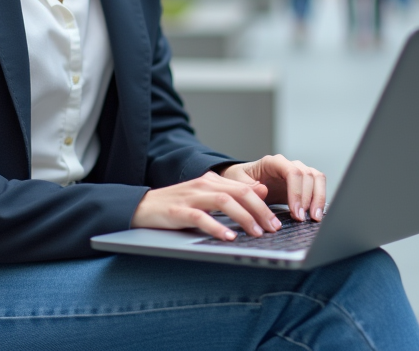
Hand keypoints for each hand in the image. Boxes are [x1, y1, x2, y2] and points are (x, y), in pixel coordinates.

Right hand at [131, 171, 279, 240]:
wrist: (142, 207)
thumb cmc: (177, 206)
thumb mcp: (206, 197)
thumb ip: (231, 194)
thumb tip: (261, 191)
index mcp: (211, 181)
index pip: (244, 188)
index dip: (263, 204)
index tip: (276, 221)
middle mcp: (203, 185)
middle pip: (239, 192)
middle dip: (260, 210)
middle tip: (272, 228)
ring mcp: (190, 197)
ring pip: (223, 201)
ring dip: (243, 217)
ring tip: (256, 233)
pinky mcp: (177, 211)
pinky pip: (200, 218)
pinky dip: (216, 227)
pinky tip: (228, 237)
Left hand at [220, 155, 326, 222]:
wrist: (244, 183)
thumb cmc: (240, 181)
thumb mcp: (237, 184)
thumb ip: (248, 187)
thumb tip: (264, 190)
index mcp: (272, 162)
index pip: (292, 171)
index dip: (296, 192)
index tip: (295, 211)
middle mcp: (287, 164)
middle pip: (307, 175)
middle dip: (307, 199)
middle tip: (301, 219)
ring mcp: (297, 171)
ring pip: (316, 178)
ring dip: (318, 198)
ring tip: (314, 218)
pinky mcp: (303, 182)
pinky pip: (318, 185)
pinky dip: (320, 198)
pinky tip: (316, 214)